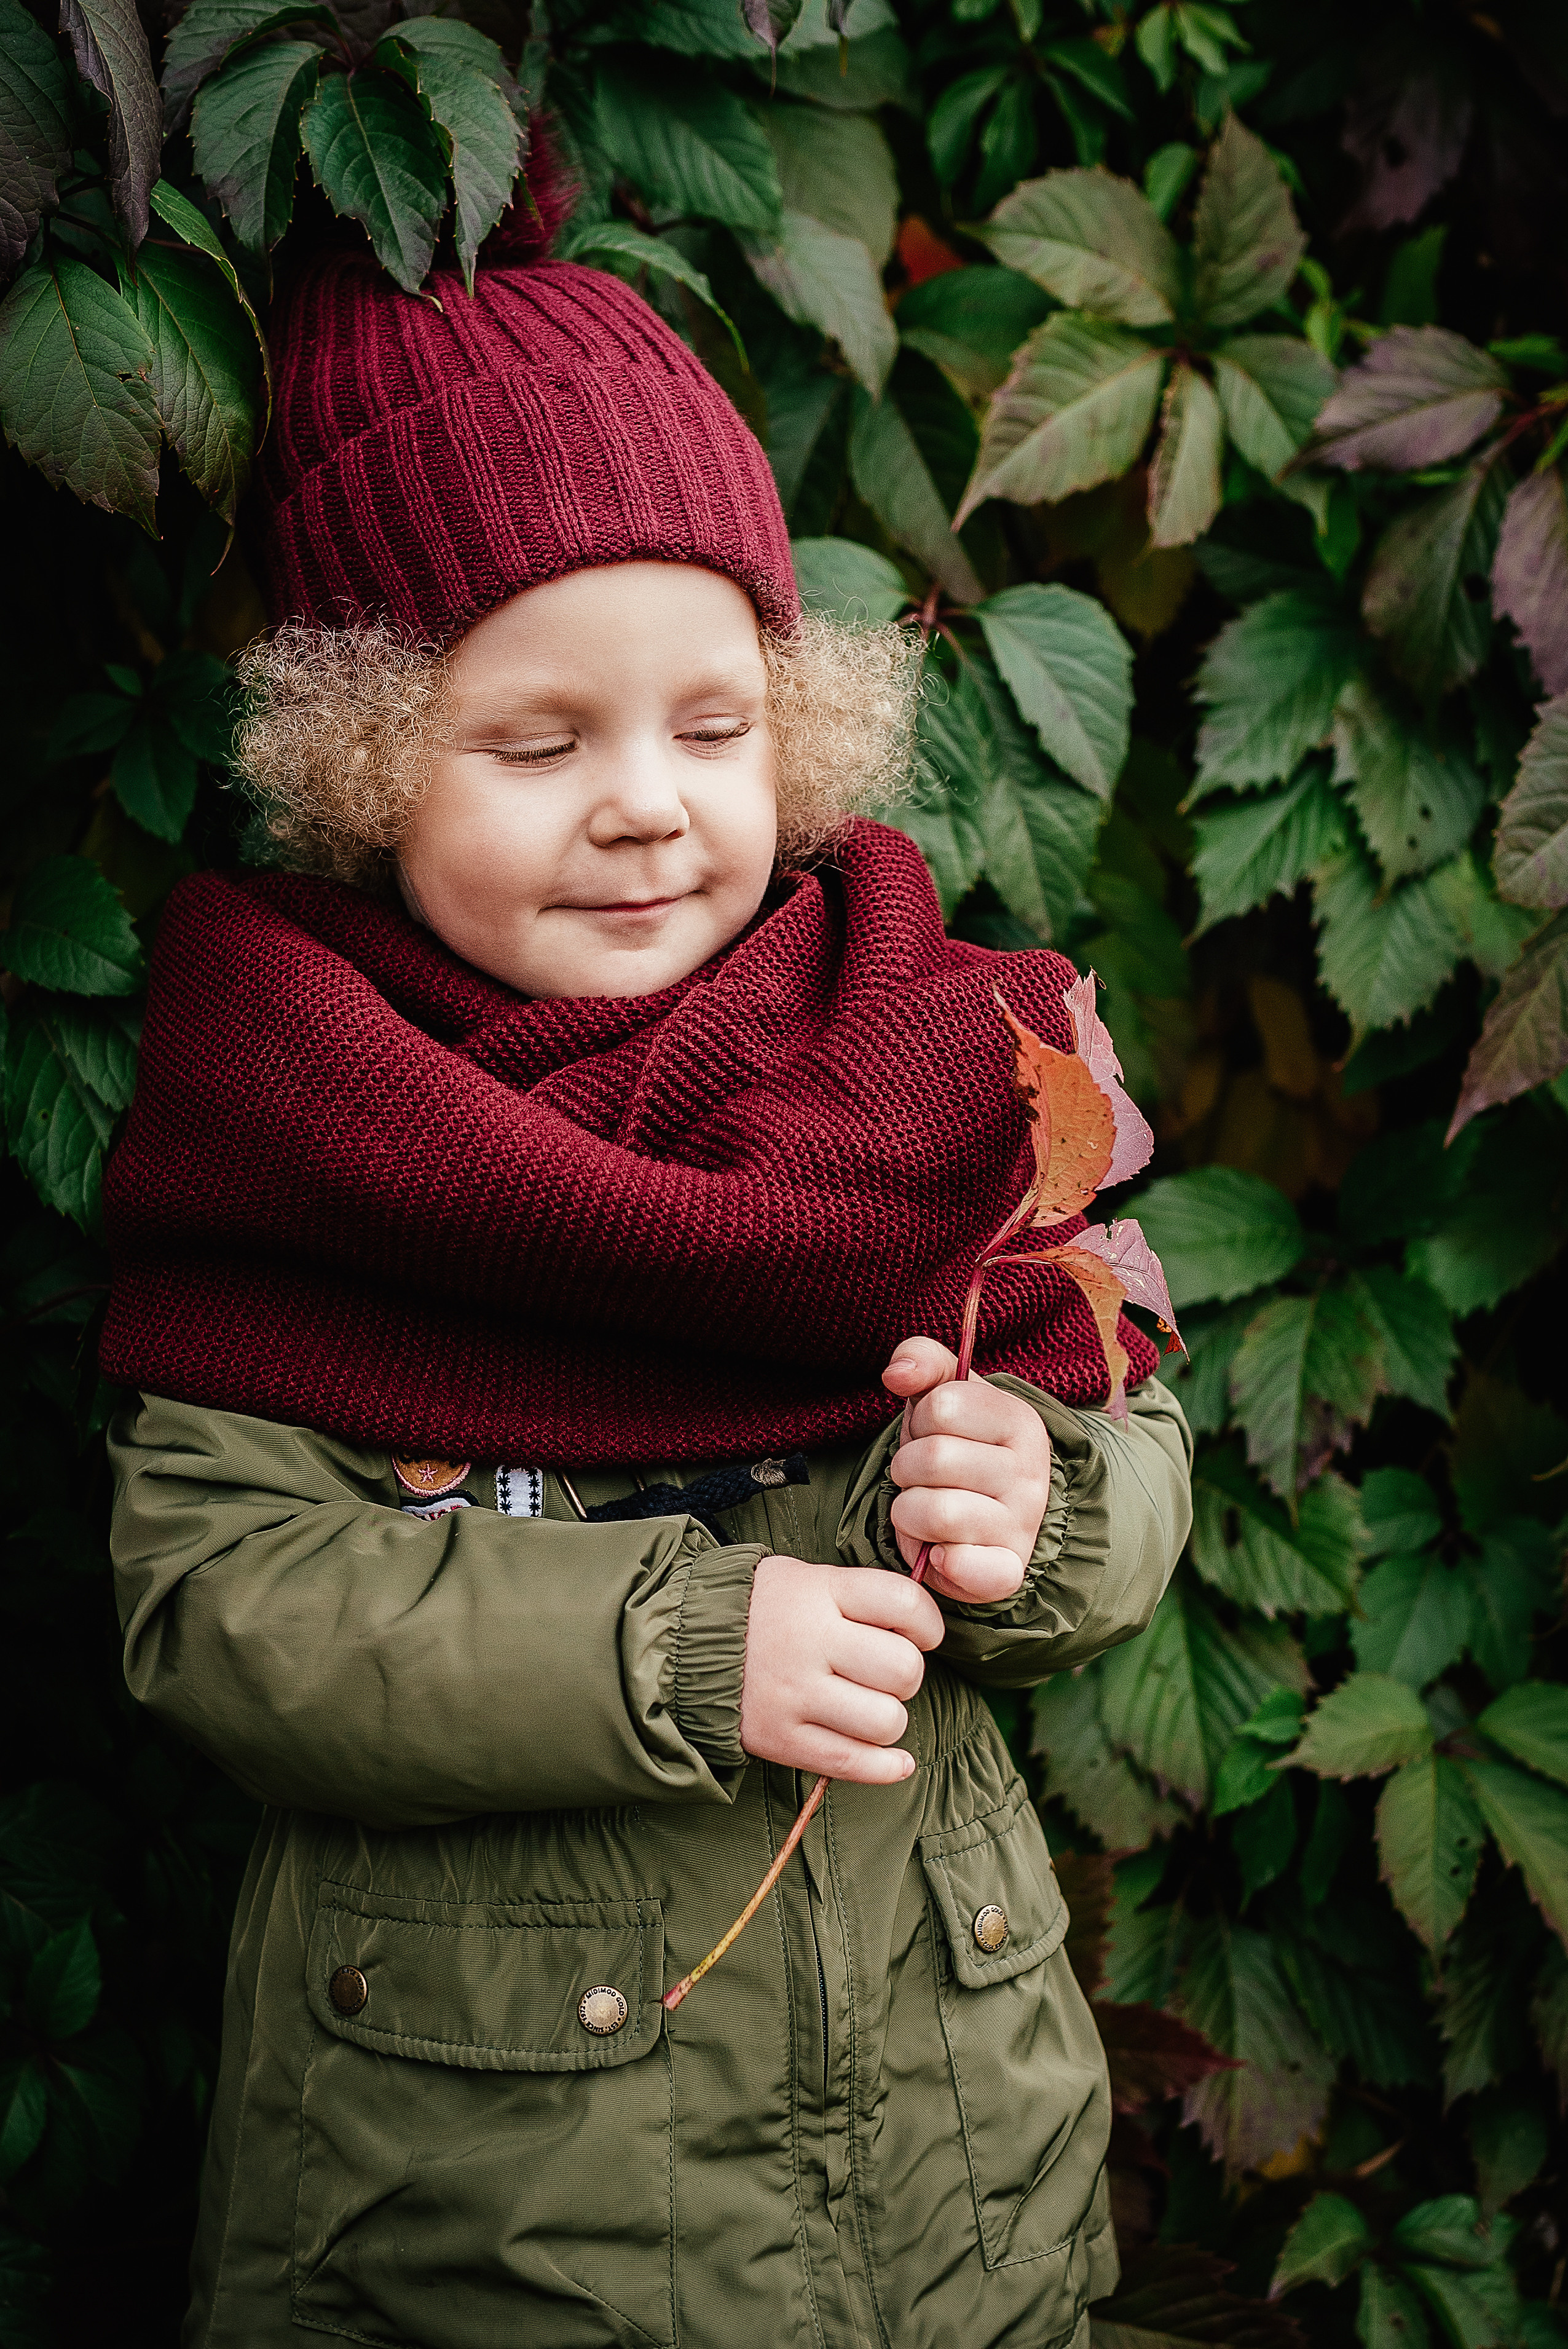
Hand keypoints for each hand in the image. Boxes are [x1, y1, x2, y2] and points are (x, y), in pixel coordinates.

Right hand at [739, 1555, 944, 1782]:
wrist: (684, 1643)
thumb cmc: (762, 1610)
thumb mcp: (805, 1578)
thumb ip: (859, 1595)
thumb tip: (921, 1624)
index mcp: (818, 1592)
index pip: (904, 1603)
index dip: (928, 1623)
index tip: (920, 1632)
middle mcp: (809, 1642)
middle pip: (902, 1667)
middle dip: (907, 1674)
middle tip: (885, 1672)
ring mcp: (794, 1695)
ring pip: (885, 1720)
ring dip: (890, 1718)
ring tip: (869, 1707)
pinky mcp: (780, 1739)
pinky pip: (852, 1763)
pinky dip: (886, 1767)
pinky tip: (897, 1760)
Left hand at [881, 1336, 1050, 1604]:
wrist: (990, 1516)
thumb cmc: (959, 1447)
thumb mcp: (944, 1393)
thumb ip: (922, 1361)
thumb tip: (897, 1374)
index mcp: (1018, 1421)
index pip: (942, 1406)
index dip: (921, 1422)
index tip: (934, 1435)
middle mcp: (1029, 1473)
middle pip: (931, 1460)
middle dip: (907, 1468)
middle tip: (923, 1479)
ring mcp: (1021, 1525)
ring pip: (933, 1512)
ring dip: (909, 1514)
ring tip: (925, 1513)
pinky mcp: (1006, 1572)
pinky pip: (964, 1567)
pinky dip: (940, 1562)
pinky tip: (940, 1552)